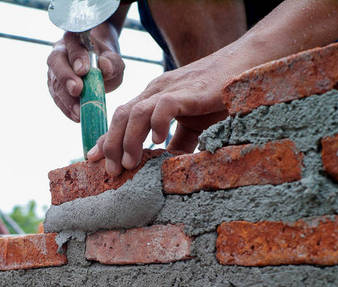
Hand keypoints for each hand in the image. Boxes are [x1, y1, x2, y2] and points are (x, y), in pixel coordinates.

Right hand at [47, 23, 124, 122]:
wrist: (99, 65)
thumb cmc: (106, 60)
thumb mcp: (115, 59)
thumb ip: (112, 62)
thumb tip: (105, 68)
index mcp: (75, 39)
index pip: (73, 44)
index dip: (77, 57)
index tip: (84, 70)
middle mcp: (60, 52)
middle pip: (56, 61)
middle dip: (66, 77)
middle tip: (77, 90)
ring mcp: (54, 70)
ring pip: (54, 82)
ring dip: (66, 98)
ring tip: (78, 112)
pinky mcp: (54, 87)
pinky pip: (57, 97)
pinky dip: (66, 108)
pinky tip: (76, 116)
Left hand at [86, 53, 231, 175]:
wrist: (243, 64)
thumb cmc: (217, 95)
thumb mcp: (192, 124)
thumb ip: (178, 143)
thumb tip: (168, 168)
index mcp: (152, 98)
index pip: (122, 119)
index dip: (106, 139)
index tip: (93, 159)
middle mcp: (155, 92)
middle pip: (121, 116)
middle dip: (111, 145)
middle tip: (111, 171)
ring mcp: (170, 89)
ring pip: (135, 112)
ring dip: (128, 140)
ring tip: (129, 163)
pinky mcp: (188, 91)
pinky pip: (164, 106)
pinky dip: (157, 123)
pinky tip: (158, 142)